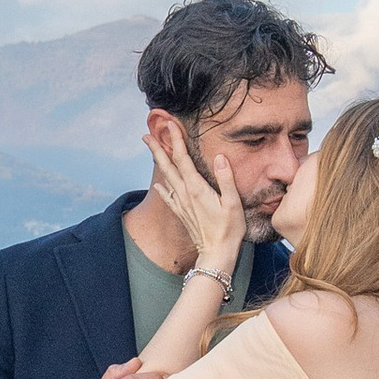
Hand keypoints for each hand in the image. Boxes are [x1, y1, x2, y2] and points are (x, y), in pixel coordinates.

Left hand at [143, 110, 244, 270]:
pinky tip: (158, 185)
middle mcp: (184, 194)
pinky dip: (162, 188)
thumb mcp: (233, 203)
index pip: (183, 158)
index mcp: (196, 188)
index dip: (176, 140)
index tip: (170, 124)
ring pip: (166, 178)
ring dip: (159, 163)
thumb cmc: (229, 230)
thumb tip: (220, 156)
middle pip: (167, 166)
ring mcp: (181, 204)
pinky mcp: (182, 214)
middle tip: (146, 134)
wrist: (216, 255)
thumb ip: (226, 179)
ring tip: (152, 151)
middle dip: (157, 148)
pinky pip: (168, 197)